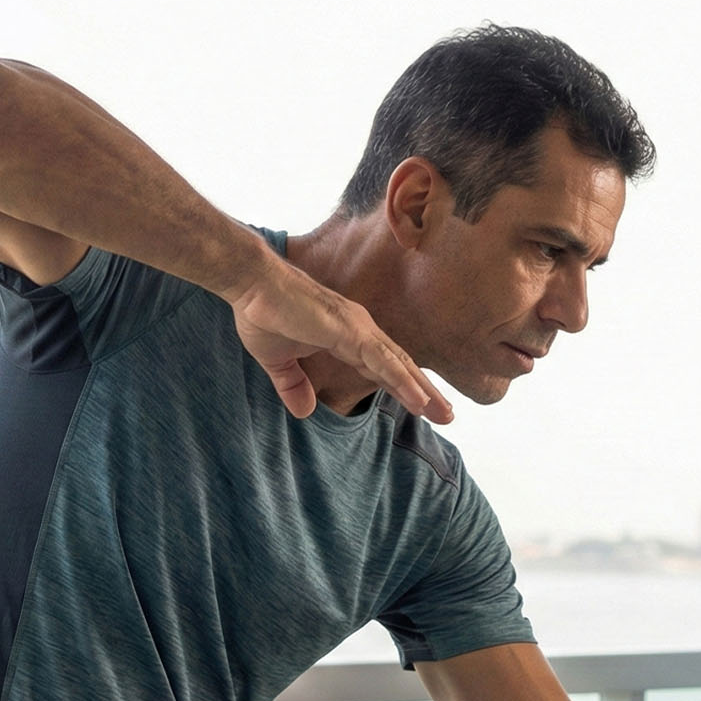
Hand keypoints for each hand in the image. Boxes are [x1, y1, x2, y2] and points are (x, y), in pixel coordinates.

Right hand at [226, 260, 451, 422]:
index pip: (382, 367)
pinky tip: (418, 398)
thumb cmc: (263, 313)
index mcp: (346, 336)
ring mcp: (357, 329)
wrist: (251, 285)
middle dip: (425, 391)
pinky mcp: (348, 331)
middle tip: (448, 416)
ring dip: (422, 390)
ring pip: (398, 365)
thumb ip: (293, 385)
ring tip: (444, 414)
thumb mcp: (278, 362)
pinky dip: (401, 379)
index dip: (403, 387)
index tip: (422, 408)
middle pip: (400, 366)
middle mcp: (359, 330)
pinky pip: (381, 361)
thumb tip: (305, 411)